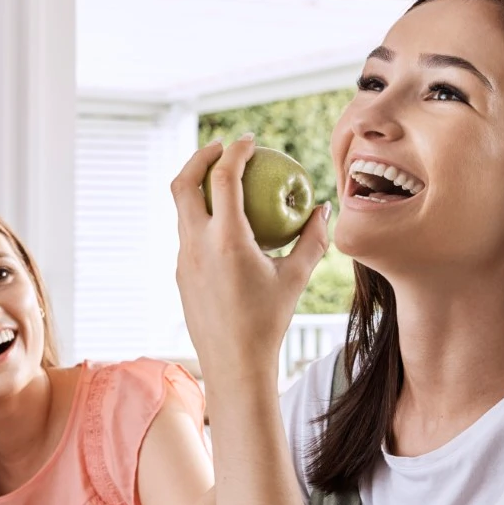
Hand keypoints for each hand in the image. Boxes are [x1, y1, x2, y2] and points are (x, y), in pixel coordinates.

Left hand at [171, 136, 330, 382]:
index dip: (234, 152)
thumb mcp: (295, 278)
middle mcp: (197, 245)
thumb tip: (322, 209)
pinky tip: (224, 222)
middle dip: (200, 157)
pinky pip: (187, 233)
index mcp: (227, 240)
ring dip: (197, 186)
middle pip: (183, 183)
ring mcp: (184, 259)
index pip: (222, 179)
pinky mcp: (180, 273)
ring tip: (222, 180)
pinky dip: (200, 216)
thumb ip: (312, 239)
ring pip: (181, 209)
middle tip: (222, 148)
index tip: (250, 141)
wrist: (233, 363)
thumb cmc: (269, 322)